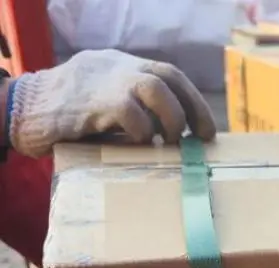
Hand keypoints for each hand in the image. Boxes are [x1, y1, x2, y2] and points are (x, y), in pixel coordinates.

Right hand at [7, 50, 216, 157]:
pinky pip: (128, 110)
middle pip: (168, 76)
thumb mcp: (103, 102)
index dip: (193, 100)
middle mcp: (116, 67)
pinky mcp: (90, 101)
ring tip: (171, 141)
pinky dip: (141, 129)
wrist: (20, 109)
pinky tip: (139, 142)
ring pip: (155, 87)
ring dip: (172, 117)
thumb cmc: (65, 115)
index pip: (169, 74)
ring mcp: (104, 81)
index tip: (208, 129)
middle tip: (200, 138)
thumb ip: (133, 109)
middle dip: (192, 109)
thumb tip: (171, 136)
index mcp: (121, 65)